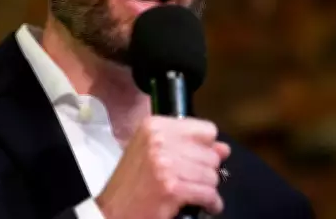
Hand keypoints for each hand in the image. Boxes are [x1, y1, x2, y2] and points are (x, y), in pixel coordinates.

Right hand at [96, 116, 230, 218]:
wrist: (112, 212)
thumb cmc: (133, 183)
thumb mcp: (154, 153)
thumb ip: (189, 146)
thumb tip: (224, 148)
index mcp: (154, 126)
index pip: (205, 130)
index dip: (205, 148)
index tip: (196, 159)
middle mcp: (159, 141)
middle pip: (211, 155)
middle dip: (206, 172)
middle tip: (190, 181)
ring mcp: (165, 165)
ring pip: (212, 175)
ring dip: (207, 189)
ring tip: (193, 193)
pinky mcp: (172, 189)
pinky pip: (209, 194)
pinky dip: (210, 203)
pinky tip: (201, 205)